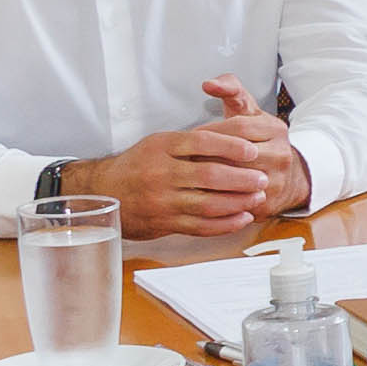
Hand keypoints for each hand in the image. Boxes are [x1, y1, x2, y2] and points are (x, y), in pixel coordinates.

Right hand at [72, 108, 284, 235]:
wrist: (104, 192)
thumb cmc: (138, 165)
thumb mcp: (158, 143)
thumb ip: (190, 142)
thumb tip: (230, 139)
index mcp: (162, 147)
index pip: (201, 142)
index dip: (230, 146)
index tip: (251, 150)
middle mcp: (161, 173)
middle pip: (209, 175)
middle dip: (241, 178)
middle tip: (262, 177)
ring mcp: (163, 200)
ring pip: (208, 203)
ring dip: (238, 202)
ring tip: (258, 197)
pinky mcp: (165, 223)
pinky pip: (201, 226)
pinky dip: (225, 223)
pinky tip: (242, 218)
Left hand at [199, 77, 314, 218]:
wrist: (288, 176)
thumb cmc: (258, 140)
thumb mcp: (249, 112)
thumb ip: (230, 90)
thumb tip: (209, 84)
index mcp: (275, 128)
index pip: (238, 127)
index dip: (211, 131)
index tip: (192, 136)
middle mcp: (281, 154)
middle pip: (235, 155)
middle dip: (207, 155)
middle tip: (184, 157)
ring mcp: (276, 180)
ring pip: (235, 180)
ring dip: (208, 178)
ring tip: (189, 174)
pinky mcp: (268, 203)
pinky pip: (236, 201)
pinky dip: (216, 198)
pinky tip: (200, 193)